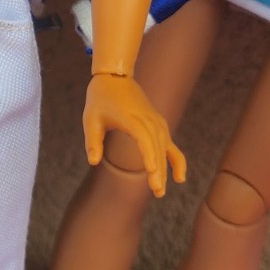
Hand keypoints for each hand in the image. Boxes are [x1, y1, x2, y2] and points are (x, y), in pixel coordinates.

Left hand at [82, 72, 185, 198]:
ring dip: (166, 169)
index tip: (153, 171)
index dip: (149, 154)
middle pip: (157, 147)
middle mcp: (148, 120)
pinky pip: (170, 144)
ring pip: (165, 148)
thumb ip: (92, 141)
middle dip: (159, 170)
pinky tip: (179, 178)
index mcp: (131, 118)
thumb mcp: (90, 118)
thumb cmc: (100, 99)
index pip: (144, 138)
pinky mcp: (159, 124)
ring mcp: (156, 122)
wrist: (115, 77)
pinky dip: (176, 159)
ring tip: (160, 191)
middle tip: (157, 192)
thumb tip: (93, 161)